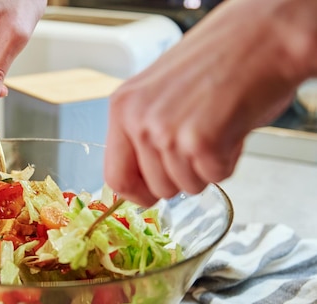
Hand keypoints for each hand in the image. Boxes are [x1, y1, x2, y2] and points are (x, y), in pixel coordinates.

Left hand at [104, 0, 316, 206]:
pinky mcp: (201, 142)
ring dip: (207, 166)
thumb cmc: (218, 59)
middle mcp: (139, 121)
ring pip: (187, 186)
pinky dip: (229, 160)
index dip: (137, 193)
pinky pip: (215, 177)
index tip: (150, 194)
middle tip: (200, 144)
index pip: (115, 176)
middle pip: (155, 187)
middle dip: (182, 176)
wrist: (261, 36)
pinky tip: (231, 128)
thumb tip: (144, 175)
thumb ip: (145, 131)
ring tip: (217, 127)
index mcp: (123, 107)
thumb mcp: (160, 94)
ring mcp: (167, 133)